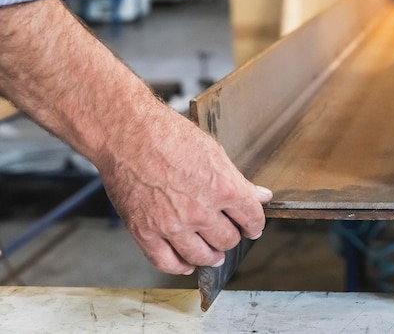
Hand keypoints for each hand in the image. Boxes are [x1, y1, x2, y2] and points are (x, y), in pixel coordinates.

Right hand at [97, 105, 271, 274]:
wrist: (127, 133)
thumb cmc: (168, 135)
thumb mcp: (214, 152)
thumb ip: (239, 180)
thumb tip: (261, 195)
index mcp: (222, 188)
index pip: (251, 218)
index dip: (255, 225)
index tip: (253, 227)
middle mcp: (200, 211)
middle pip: (228, 240)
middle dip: (232, 237)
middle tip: (229, 233)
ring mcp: (172, 225)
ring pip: (202, 256)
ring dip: (212, 256)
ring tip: (213, 253)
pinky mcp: (145, 232)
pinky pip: (167, 262)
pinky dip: (180, 266)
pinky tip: (186, 263)